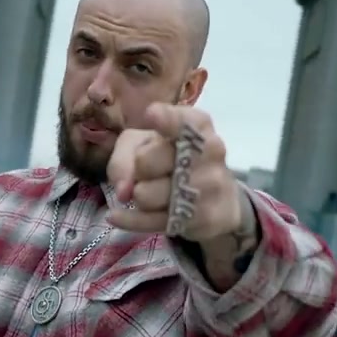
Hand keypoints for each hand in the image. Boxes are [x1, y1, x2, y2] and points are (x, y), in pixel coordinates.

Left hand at [107, 103, 243, 242]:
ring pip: (147, 195)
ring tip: (148, 192)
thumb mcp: (145, 142)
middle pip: (147, 161)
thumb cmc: (174, 159)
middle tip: (147, 171)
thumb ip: (126, 154)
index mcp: (198, 125)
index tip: (152, 115)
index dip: (165, 119)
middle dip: (136, 168)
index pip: (182, 120)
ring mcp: (209, 187)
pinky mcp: (203, 218)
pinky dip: (130, 219)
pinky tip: (117, 216)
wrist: (219, 198)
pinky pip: (152, 221)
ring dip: (138, 195)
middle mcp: (210, 152)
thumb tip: (123, 190)